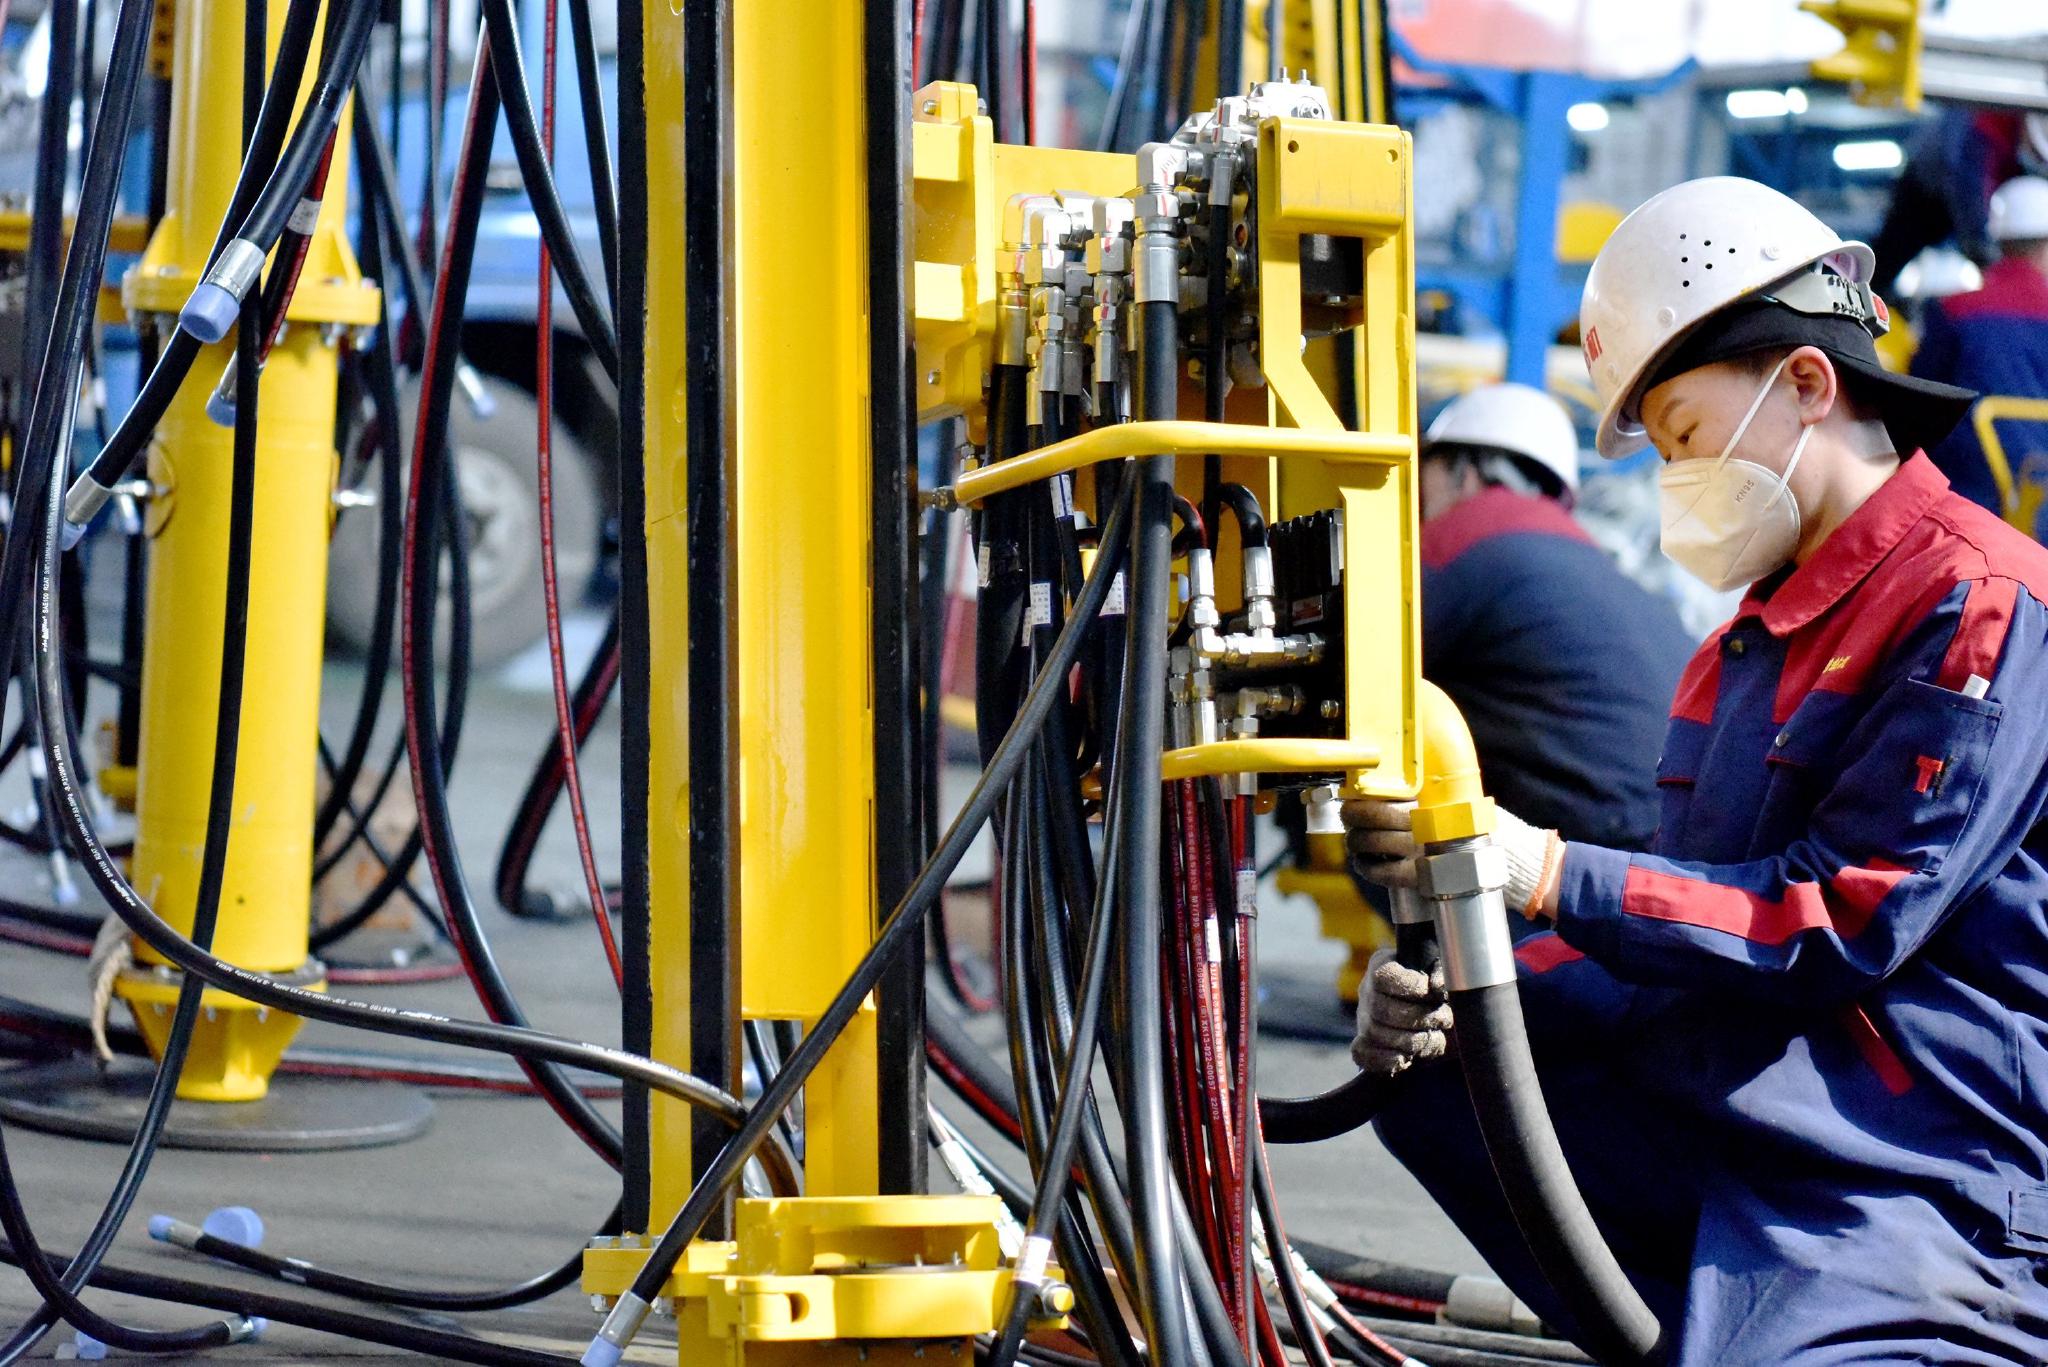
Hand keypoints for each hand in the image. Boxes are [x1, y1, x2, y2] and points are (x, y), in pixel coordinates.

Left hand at [1343, 798, 1564, 918]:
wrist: (1515, 862)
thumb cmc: (1485, 828)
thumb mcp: (1462, 801)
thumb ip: (1433, 795)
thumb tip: (1400, 784)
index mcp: (1430, 805)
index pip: (1383, 797)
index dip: (1361, 798)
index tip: (1353, 796)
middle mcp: (1421, 827)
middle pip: (1370, 818)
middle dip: (1352, 817)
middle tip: (1349, 816)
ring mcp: (1418, 854)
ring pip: (1370, 845)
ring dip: (1356, 843)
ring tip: (1356, 841)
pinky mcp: (1420, 879)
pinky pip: (1382, 874)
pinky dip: (1367, 868)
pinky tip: (1364, 863)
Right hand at [1351, 947, 1451, 1075]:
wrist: (1423, 1006)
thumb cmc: (1433, 984)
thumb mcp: (1438, 970)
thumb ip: (1441, 971)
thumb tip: (1437, 986)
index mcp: (1381, 966)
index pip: (1382, 976)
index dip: (1409, 986)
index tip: (1433, 992)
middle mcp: (1367, 992)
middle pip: (1380, 1008)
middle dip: (1418, 1018)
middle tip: (1444, 1019)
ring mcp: (1363, 1019)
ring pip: (1375, 1033)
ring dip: (1411, 1041)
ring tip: (1435, 1038)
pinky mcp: (1364, 1043)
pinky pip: (1363, 1055)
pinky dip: (1386, 1060)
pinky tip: (1408, 1058)